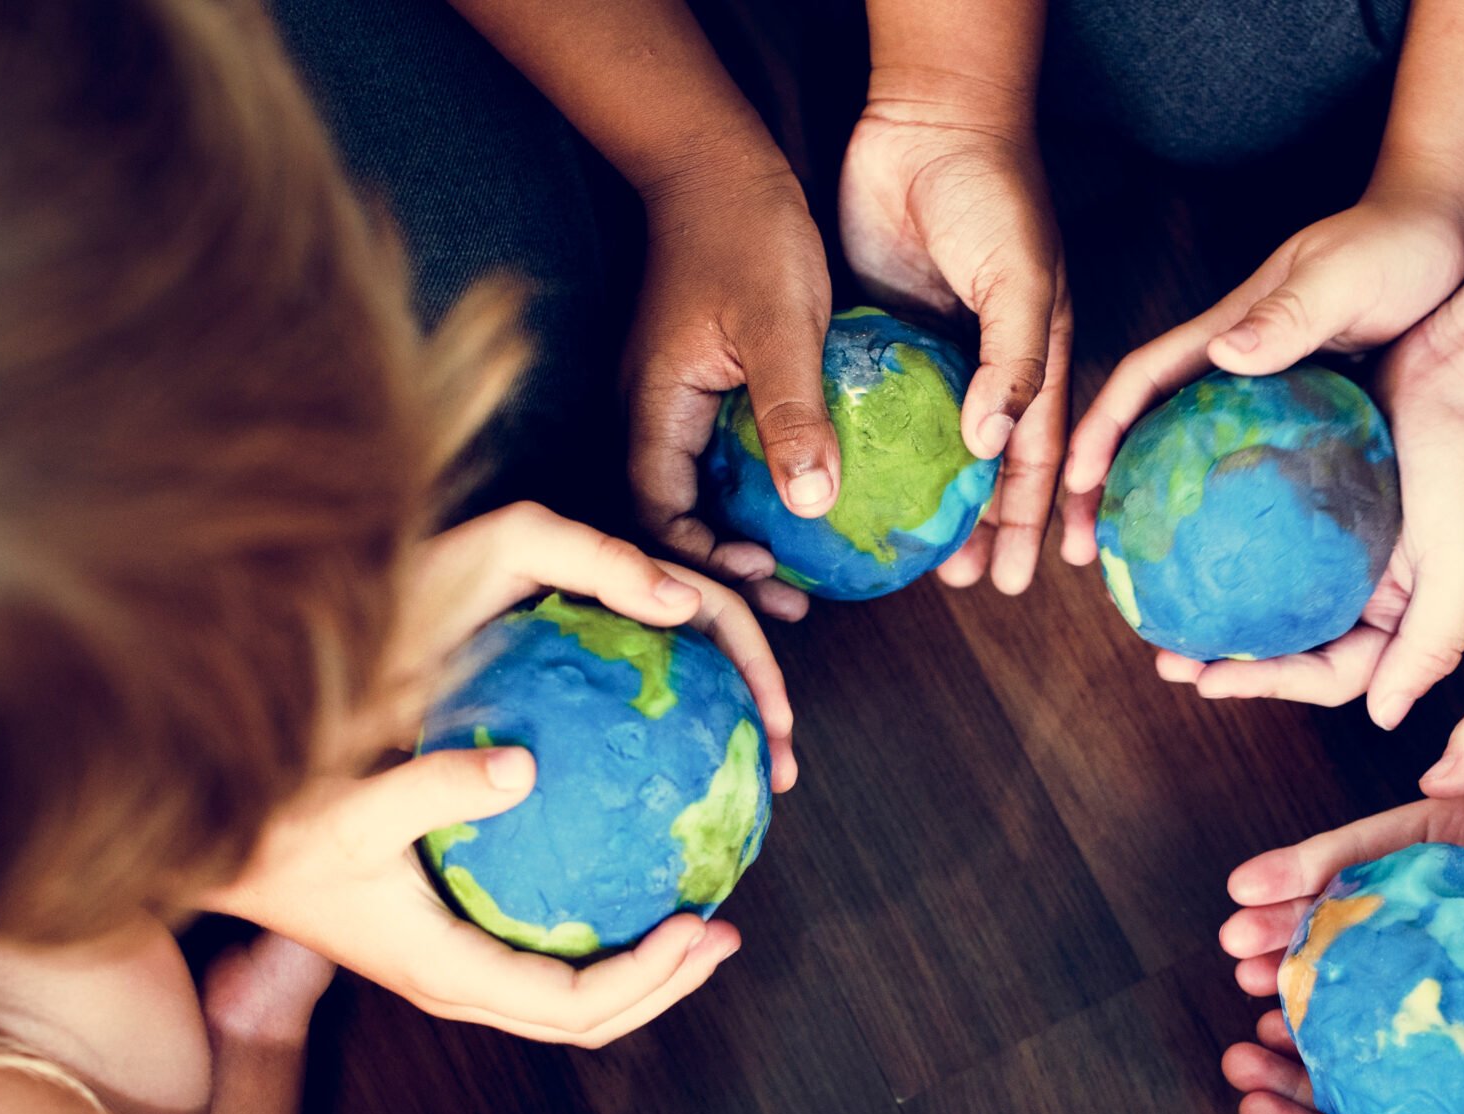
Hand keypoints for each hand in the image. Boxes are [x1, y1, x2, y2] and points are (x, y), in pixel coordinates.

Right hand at [207, 508, 790, 1045]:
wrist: (222, 859)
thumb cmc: (275, 838)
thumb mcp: (352, 810)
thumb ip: (435, 786)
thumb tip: (522, 764)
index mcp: (449, 973)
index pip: (575, 1004)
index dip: (649, 978)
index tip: (701, 924)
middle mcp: (462, 985)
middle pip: (592, 1017)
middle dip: (668, 982)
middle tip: (726, 928)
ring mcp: (460, 969)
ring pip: (576, 997)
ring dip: (647, 967)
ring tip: (702, 916)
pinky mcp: (457, 942)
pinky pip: (551, 958)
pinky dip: (606, 936)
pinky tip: (635, 879)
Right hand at [627, 165, 835, 622]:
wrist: (720, 161)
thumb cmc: (746, 230)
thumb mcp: (780, 324)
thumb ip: (791, 412)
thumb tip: (808, 504)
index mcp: (655, 406)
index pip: (657, 513)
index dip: (701, 559)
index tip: (763, 573)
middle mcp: (654, 414)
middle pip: (674, 520)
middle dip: (725, 570)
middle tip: (792, 604)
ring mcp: (677, 403)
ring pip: (700, 496)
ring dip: (743, 539)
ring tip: (802, 577)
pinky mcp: (706, 390)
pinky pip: (723, 463)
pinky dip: (756, 497)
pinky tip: (804, 512)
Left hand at [839, 89, 1071, 594]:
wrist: (927, 120)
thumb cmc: (994, 195)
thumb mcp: (1020, 280)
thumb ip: (1015, 363)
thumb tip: (991, 446)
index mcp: (1031, 360)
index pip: (1036, 460)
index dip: (1030, 520)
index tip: (1015, 579)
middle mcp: (982, 366)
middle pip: (981, 469)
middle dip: (976, 528)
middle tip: (959, 584)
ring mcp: (929, 352)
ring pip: (925, 448)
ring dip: (920, 502)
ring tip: (904, 554)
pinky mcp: (876, 332)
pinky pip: (871, 404)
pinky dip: (865, 447)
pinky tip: (847, 485)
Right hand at [1060, 195, 1463, 647]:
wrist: (1450, 234)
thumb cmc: (1399, 244)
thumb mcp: (1346, 275)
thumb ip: (1289, 314)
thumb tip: (1223, 352)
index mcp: (1229, 332)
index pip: (1143, 381)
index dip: (1099, 429)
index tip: (1073, 483)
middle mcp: (1237, 368)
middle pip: (1148, 432)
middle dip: (1104, 490)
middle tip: (1080, 555)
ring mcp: (1269, 396)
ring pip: (1193, 461)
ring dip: (1157, 514)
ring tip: (1140, 578)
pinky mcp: (1307, 418)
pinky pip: (1252, 474)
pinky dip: (1228, 516)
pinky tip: (1236, 564)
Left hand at [1148, 355, 1463, 725]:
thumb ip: (1429, 646)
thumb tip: (1384, 718)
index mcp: (1397, 615)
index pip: (1330, 673)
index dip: (1270, 685)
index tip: (1209, 683)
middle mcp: (1363, 587)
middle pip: (1288, 641)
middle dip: (1228, 659)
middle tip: (1169, 659)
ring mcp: (1335, 541)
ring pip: (1266, 590)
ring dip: (1214, 605)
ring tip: (1160, 609)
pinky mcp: (1311, 491)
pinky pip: (1258, 526)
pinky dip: (1223, 539)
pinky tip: (1181, 540)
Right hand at [1218, 713, 1463, 1006]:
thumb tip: (1429, 771)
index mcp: (1438, 835)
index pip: (1353, 849)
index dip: (1295, 867)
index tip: (1243, 886)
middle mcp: (1436, 894)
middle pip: (1340, 911)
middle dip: (1280, 928)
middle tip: (1232, 951)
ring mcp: (1457, 948)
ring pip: (1364, 964)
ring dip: (1307, 978)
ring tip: (1256, 994)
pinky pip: (1418, 1011)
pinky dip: (1368, 1025)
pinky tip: (1326, 1041)